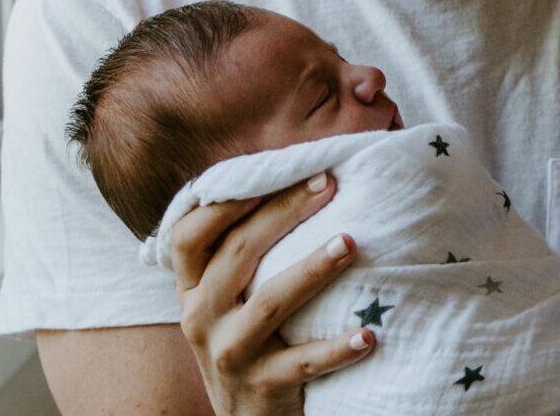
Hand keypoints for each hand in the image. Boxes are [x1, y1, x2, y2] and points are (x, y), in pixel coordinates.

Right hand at [173, 172, 374, 414]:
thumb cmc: (246, 343)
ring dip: (312, 269)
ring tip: (350, 242)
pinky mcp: (262, 387)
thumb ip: (239, 257)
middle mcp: (201, 318)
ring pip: (270, 302)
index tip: (278, 171)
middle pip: (238, 253)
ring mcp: (229, 353)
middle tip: (327, 185)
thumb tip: (293, 185)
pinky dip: (337, 348)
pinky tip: (369, 333)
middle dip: (283, 213)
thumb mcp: (224, 303)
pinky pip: (304, 362)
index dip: (228, 200)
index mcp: (192, 290)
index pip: (190, 234)